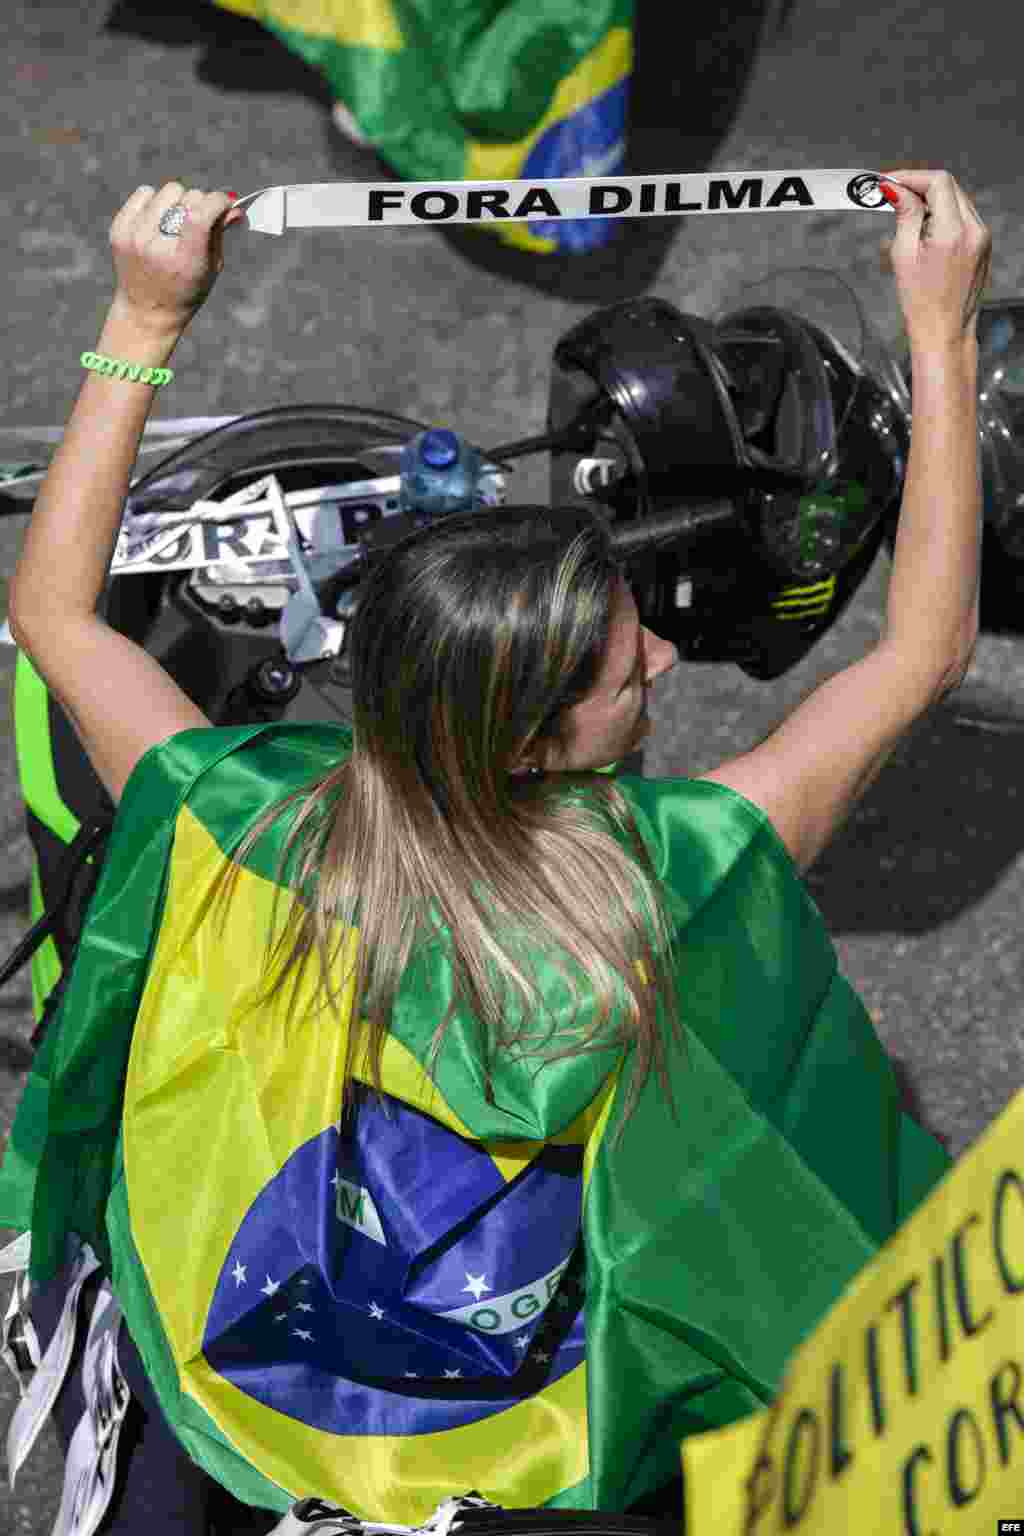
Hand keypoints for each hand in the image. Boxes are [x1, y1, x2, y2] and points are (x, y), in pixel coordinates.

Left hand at [108, 180, 246, 334]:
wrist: (146, 311)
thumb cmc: (186, 291)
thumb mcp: (210, 269)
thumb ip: (220, 234)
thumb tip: (235, 206)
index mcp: (185, 262)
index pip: (202, 215)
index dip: (218, 202)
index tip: (225, 203)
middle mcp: (157, 248)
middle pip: (189, 198)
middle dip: (201, 205)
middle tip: (200, 220)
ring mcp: (135, 237)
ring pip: (169, 191)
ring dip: (179, 201)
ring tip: (177, 221)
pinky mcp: (120, 228)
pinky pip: (144, 193)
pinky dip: (155, 201)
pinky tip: (157, 220)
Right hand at [878, 168, 991, 349]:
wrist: (945, 331)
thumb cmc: (921, 302)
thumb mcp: (904, 255)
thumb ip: (905, 215)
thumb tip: (898, 189)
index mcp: (954, 232)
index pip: (938, 182)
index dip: (911, 177)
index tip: (890, 183)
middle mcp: (975, 229)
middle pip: (948, 187)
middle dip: (919, 188)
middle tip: (893, 198)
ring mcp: (982, 236)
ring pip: (956, 200)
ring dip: (930, 202)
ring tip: (906, 221)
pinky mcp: (983, 244)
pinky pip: (963, 217)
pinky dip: (942, 216)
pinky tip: (924, 234)